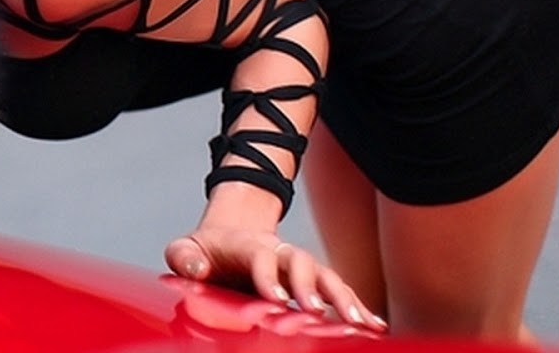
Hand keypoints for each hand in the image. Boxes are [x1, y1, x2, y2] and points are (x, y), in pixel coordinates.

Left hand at [164, 227, 385, 331]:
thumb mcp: (186, 249)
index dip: (269, 275)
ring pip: (326, 275)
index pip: (261, 256)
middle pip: (301, 262)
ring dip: (342, 298)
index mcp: (248, 245)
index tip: (276, 299)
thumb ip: (184, 257)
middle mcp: (279, 251)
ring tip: (358, 322)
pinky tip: (373, 325)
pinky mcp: (311, 281)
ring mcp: (298, 265)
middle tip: (315, 310)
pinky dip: (357, 306)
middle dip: (309, 286)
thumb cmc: (206, 251)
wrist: (229, 234)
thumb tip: (197, 269)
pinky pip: (338, 291)